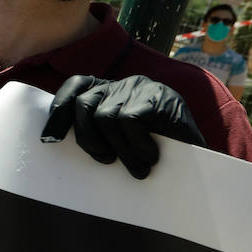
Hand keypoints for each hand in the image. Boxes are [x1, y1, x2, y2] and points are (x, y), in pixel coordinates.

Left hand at [41, 75, 206, 179]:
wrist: (201, 159)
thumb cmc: (154, 153)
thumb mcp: (118, 141)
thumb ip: (95, 132)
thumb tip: (52, 142)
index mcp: (108, 91)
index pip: (75, 87)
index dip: (59, 111)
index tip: (49, 140)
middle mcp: (122, 83)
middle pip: (84, 105)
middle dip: (88, 139)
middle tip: (107, 161)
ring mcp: (141, 87)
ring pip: (105, 116)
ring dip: (118, 148)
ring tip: (136, 167)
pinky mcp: (159, 96)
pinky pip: (130, 119)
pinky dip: (136, 143)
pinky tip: (150, 157)